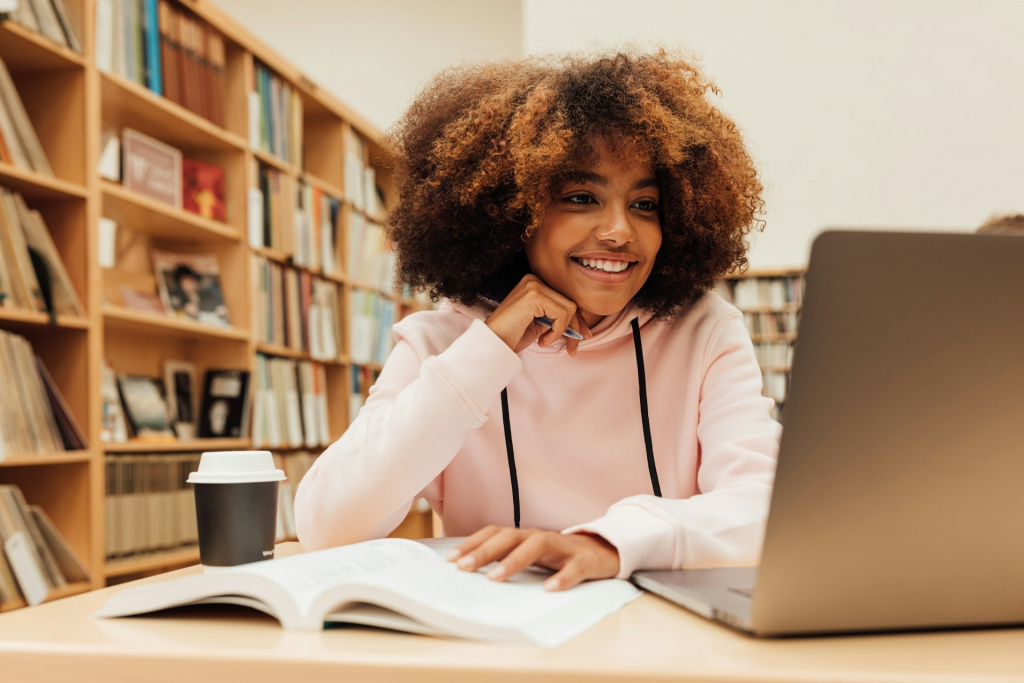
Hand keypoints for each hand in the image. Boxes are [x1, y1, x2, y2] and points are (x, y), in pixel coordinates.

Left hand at [446, 526, 620, 590]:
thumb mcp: (532, 555)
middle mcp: (540, 537)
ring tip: (496, 578)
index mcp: (526, 536)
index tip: (451, 559)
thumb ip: (508, 559)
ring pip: (536, 546)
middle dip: (485, 551)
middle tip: (464, 568)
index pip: (495, 533)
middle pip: (510, 537)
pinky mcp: (584, 561)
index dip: (473, 543)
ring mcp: (563, 547)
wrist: (605, 551)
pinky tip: (549, 589)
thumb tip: (473, 573)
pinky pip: (573, 567)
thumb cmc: (560, 556)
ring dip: (514, 561)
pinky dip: (562, 577)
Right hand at [484, 275, 592, 356]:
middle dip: (576, 327)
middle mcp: (534, 280)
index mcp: (535, 283)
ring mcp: (533, 285)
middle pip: (570, 302)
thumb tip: (582, 326)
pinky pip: (561, 314)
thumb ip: (557, 317)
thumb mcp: (541, 323)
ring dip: (562, 331)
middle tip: (573, 349)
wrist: (493, 344)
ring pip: (569, 308)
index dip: (577, 320)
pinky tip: (542, 340)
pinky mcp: (534, 295)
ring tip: (545, 341)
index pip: (565, 299)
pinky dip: (556, 331)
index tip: (582, 337)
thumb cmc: (513, 336)